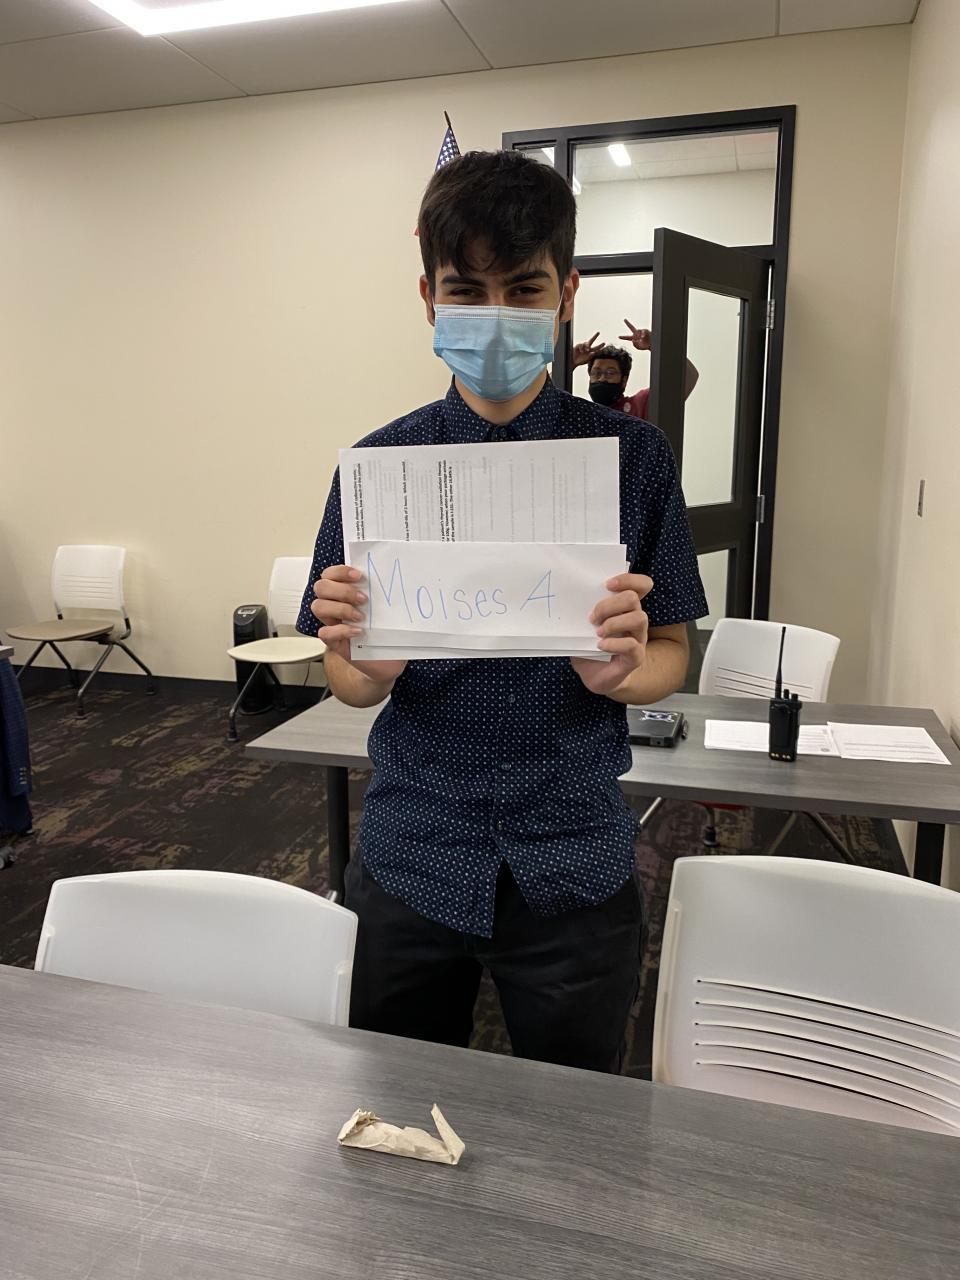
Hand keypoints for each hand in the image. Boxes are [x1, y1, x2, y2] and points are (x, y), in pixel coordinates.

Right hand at [311, 566, 406, 682]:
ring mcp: (332, 623)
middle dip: (341, 590)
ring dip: (340, 609)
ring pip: (318, 607)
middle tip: (362, 599)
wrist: (387, 662)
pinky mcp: (334, 642)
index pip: (329, 574)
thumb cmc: (386, 634)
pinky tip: (358, 632)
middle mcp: (335, 606)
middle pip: (321, 587)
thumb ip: (386, 594)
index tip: (359, 576)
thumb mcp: (388, 611)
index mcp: (344, 593)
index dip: (340, 571)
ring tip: (360, 616)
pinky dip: (341, 630)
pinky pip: (325, 632)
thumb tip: (398, 580)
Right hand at [571, 331, 602, 366]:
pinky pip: (581, 345)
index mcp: (590, 351)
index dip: (600, 347)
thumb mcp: (587, 360)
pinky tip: (581, 351)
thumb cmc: (580, 361)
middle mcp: (587, 348)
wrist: (573, 361)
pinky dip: (582, 348)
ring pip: (587, 343)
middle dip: (595, 336)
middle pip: (591, 340)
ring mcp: (583, 346)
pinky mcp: (578, 346)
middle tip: (598, 332)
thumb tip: (594, 352)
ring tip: (587, 350)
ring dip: (587, 346)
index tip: (604, 344)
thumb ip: (591, 356)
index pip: (596, 348)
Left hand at [571, 573, 651, 695]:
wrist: (594, 675)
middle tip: (592, 618)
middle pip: (633, 598)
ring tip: (598, 633)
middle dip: (609, 605)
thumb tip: (569, 599)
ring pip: (639, 618)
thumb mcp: (582, 626)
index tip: (607, 584)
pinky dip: (613, 643)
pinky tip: (600, 646)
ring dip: (613, 623)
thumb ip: (581, 612)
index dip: (628, 579)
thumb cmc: (588, 647)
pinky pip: (632, 645)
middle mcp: (635, 620)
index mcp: (625, 608)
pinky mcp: (636, 656)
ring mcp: (638, 638)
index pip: (641, 585)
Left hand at [619, 319, 651, 351]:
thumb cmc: (645, 346)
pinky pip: (642, 331)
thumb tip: (633, 340)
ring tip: (641, 340)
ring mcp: (641, 331)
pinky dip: (642, 334)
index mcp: (634, 338)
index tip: (618, 337)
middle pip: (631, 327)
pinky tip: (642, 337)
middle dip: (628, 323)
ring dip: (638, 336)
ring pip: (637, 332)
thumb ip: (634, 345)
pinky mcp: (645, 330)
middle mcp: (636, 334)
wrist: (652, 344)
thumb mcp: (638, 347)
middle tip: (624, 319)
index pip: (627, 338)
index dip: (623, 337)